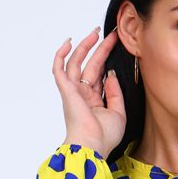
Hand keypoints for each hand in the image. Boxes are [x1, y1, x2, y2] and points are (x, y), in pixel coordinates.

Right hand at [52, 27, 125, 156]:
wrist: (92, 145)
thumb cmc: (104, 136)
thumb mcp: (118, 113)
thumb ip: (115, 93)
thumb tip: (111, 74)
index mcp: (93, 100)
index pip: (100, 75)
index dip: (107, 60)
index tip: (117, 47)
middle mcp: (82, 94)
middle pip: (91, 65)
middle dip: (100, 48)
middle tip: (111, 35)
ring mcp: (73, 91)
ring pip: (76, 62)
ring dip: (85, 46)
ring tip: (95, 33)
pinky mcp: (66, 89)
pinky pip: (59, 68)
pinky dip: (61, 55)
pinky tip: (69, 43)